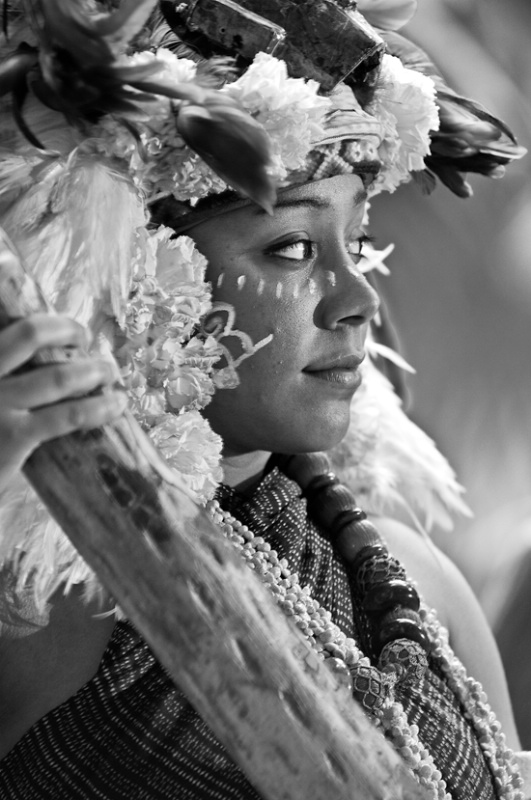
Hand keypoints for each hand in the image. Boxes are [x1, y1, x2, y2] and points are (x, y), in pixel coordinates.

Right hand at [0, 314, 127, 491]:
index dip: (25, 302)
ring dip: (93, 369)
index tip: (44, 303)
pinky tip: (116, 404)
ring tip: (110, 371)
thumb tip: (42, 365)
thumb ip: (4, 377)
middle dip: (66, 329)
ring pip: (58, 375)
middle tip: (84, 337)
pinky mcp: (13, 437)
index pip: (3, 318)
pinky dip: (99, 407)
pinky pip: (67, 415)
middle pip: (29, 332)